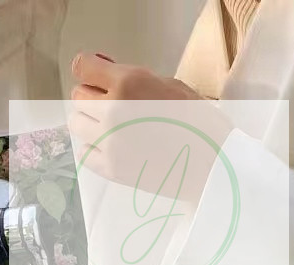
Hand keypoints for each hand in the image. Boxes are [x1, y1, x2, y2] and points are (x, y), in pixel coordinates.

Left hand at [68, 53, 232, 198]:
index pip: (83, 66)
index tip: (103, 79)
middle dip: (95, 99)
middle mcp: (112, 110)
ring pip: (78, 125)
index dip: (92, 71)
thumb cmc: (201, 123)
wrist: (216, 165)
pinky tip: (115, 150)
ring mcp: (110, 142)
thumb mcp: (170, 85)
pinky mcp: (113, 169)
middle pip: (79, 97)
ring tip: (116, 132)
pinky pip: (86, 154)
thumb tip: (110, 80)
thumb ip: (135, 80)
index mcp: (129, 82)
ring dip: (92, 125)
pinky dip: (95, 150)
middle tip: (117, 109)